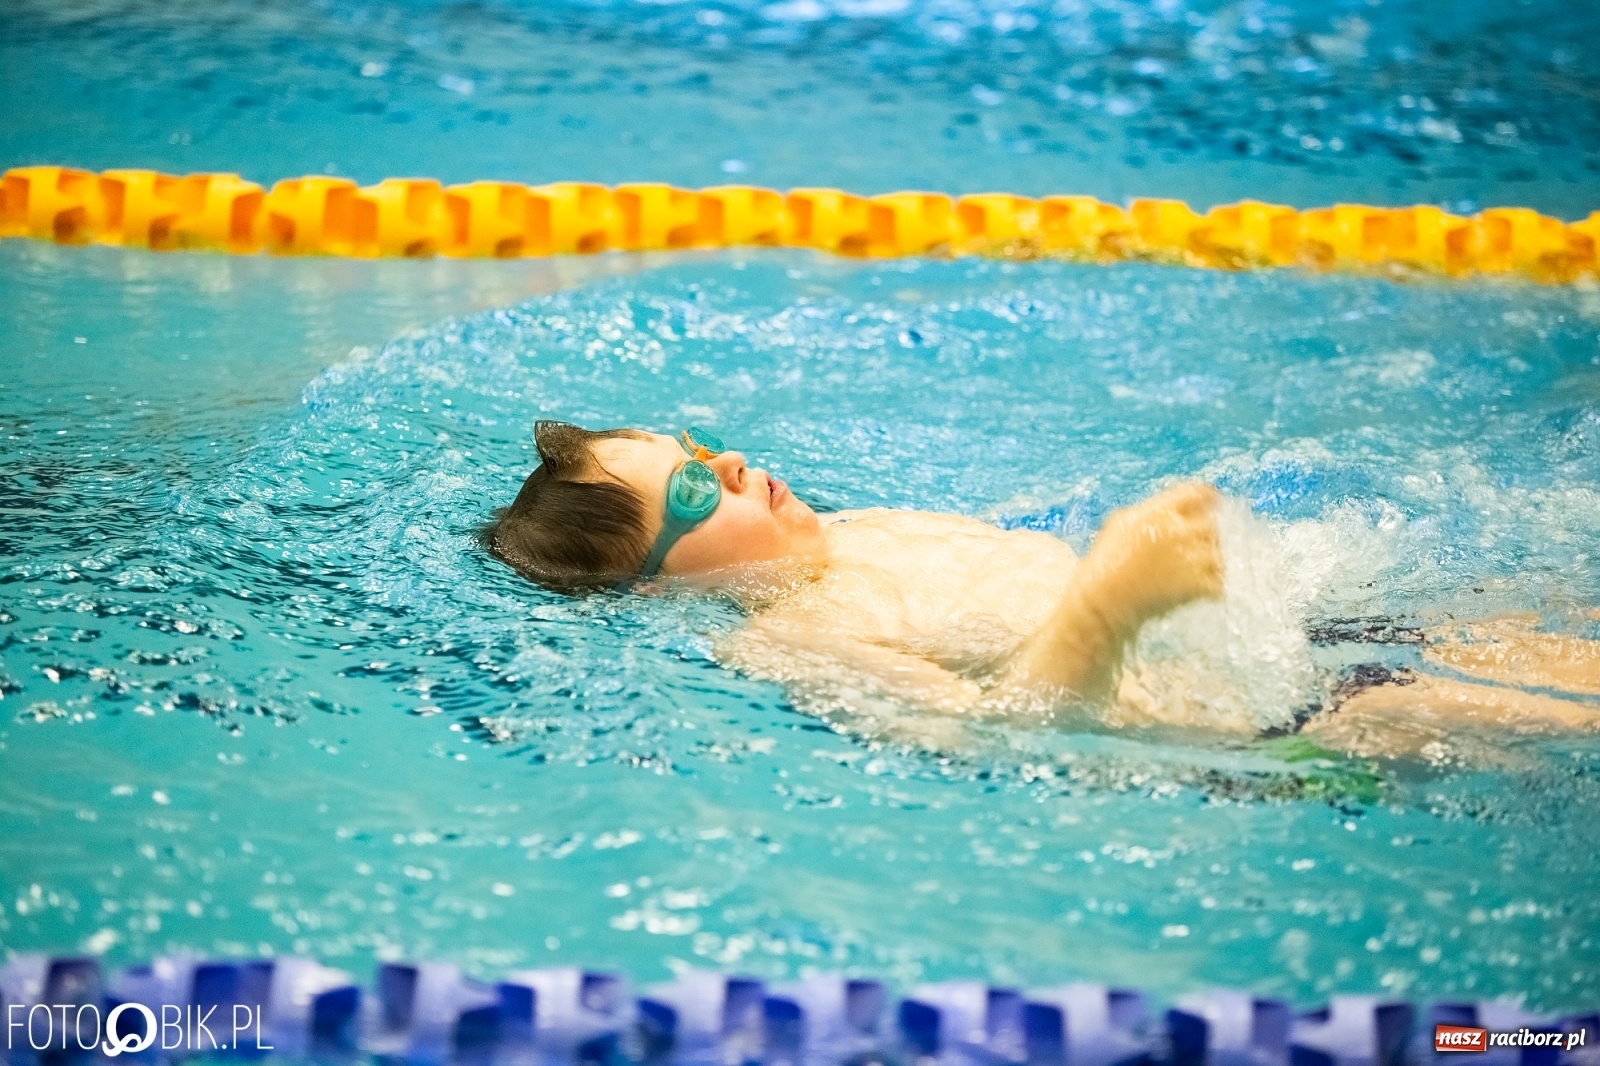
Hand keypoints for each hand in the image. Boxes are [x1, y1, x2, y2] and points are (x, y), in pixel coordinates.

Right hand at [1080, 483, 1223, 629]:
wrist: (1102, 602)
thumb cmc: (1104, 563)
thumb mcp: (1119, 524)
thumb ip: (1148, 512)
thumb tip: (1169, 511)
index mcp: (1158, 513)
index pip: (1195, 494)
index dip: (1208, 497)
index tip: (1214, 504)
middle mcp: (1178, 532)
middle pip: (1212, 524)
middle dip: (1209, 534)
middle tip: (1203, 545)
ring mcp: (1189, 559)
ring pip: (1219, 555)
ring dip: (1214, 562)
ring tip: (1203, 572)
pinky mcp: (1195, 586)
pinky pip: (1218, 583)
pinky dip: (1213, 588)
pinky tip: (1203, 592)